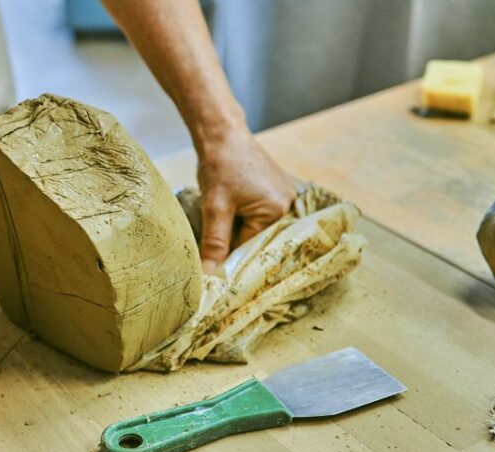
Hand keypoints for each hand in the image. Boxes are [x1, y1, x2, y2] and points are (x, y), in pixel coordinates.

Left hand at [197, 129, 295, 272]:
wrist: (221, 132)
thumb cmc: (220, 165)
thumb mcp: (215, 207)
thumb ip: (214, 242)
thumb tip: (208, 275)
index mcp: (277, 210)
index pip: (251, 246)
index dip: (230, 256)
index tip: (212, 266)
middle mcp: (287, 205)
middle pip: (257, 238)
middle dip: (235, 243)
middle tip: (212, 251)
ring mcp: (282, 197)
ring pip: (256, 227)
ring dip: (237, 229)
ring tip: (221, 224)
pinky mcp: (274, 190)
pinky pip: (258, 214)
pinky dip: (242, 218)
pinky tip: (230, 213)